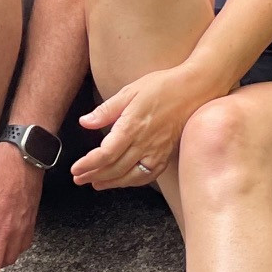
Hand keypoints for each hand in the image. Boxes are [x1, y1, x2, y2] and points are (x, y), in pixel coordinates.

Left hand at [72, 64, 223, 189]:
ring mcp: (158, 151)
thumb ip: (106, 110)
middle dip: (94, 176)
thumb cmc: (162, 87)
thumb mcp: (129, 91)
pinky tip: (124, 181)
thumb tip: (85, 122)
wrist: (195, 90)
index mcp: (132, 127)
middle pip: (115, 168)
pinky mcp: (167, 154)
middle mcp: (145, 143)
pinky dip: (133, 182)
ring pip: (132, 176)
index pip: (106, 153)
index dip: (89, 164)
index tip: (75, 169)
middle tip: (79, 179)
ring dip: (112, 183)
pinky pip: (148, 175)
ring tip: (96, 184)